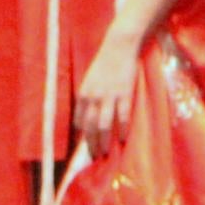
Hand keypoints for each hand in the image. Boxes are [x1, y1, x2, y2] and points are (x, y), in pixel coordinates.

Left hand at [72, 34, 143, 152]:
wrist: (119, 47)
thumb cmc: (105, 63)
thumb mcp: (90, 80)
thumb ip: (88, 98)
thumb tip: (87, 116)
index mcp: (83, 94)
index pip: (80, 121)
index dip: (83, 136)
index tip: (87, 147)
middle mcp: (93, 97)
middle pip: (91, 127)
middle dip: (92, 144)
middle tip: (95, 157)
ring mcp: (109, 96)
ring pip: (104, 126)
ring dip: (104, 142)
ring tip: (106, 153)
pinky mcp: (124, 94)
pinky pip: (122, 117)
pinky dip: (122, 129)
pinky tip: (122, 139)